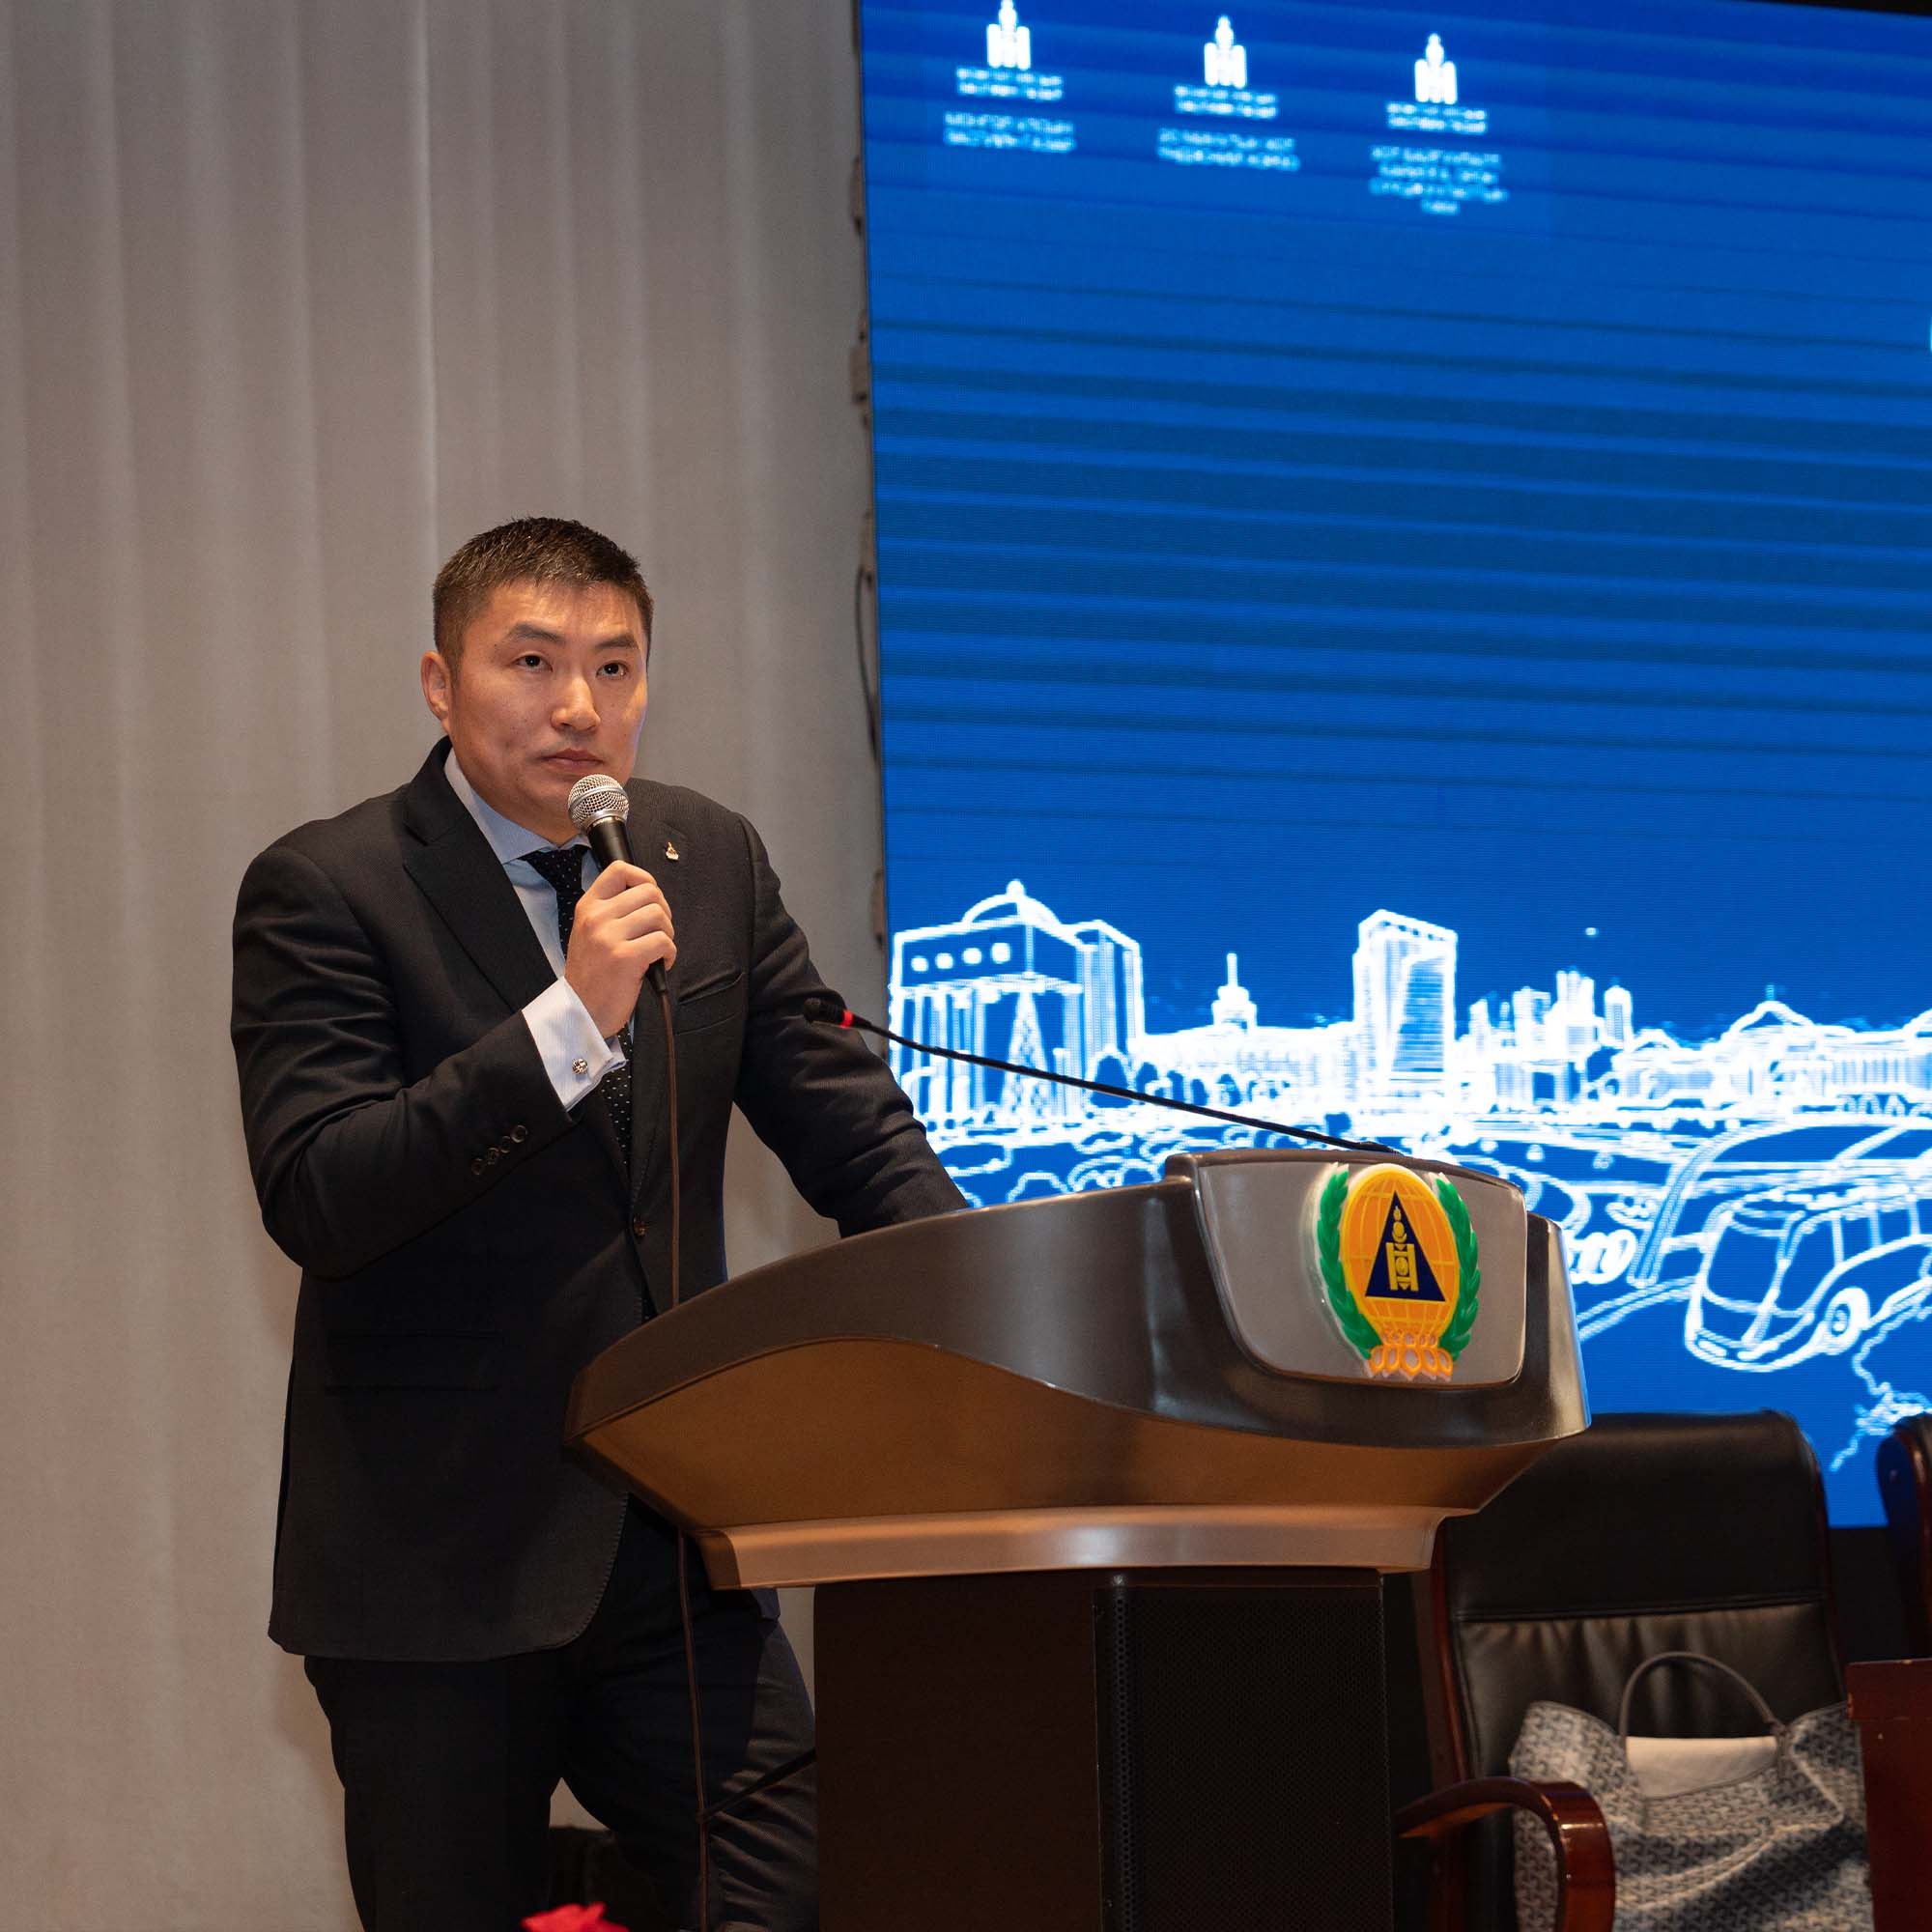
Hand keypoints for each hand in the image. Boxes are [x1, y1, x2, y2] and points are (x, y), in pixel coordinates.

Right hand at [564, 861, 675, 1035]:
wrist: (581, 1010)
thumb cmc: (592, 974)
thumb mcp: (589, 933)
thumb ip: (612, 911)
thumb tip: (649, 896)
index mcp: (588, 907)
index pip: (619, 869)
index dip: (644, 878)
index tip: (651, 898)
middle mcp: (596, 917)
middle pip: (649, 892)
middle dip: (663, 911)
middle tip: (658, 932)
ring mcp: (609, 937)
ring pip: (658, 915)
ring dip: (667, 933)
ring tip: (657, 950)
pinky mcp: (625, 958)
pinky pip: (663, 941)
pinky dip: (669, 953)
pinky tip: (659, 964)